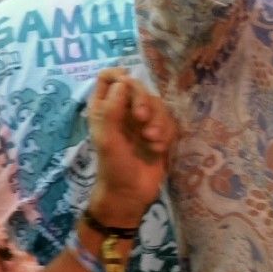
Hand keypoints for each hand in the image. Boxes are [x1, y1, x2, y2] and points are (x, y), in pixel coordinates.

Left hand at [85, 68, 172, 225]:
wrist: (131, 194)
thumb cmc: (114, 167)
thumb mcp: (107, 138)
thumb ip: (111, 109)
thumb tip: (123, 81)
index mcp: (104, 108)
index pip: (109, 77)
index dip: (119, 77)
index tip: (128, 87)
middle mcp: (122, 110)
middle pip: (137, 87)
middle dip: (143, 102)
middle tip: (142, 121)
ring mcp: (141, 121)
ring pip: (156, 104)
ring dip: (157, 121)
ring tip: (151, 142)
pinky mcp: (158, 132)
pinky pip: (168, 120)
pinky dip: (166, 133)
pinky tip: (158, 149)